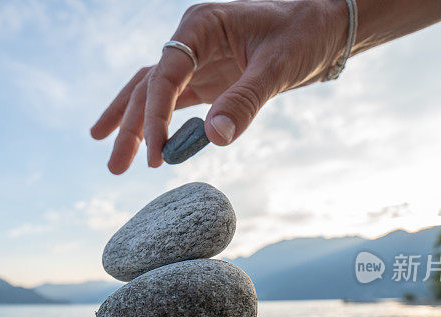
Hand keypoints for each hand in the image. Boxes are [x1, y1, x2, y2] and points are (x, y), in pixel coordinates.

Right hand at [91, 0, 347, 173]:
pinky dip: (156, 124)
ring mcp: (196, 60)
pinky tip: (143, 146)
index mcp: (202, 25)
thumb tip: (214, 139)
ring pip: (152, 94)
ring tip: (115, 164)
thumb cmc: (304, 34)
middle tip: (116, 167)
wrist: (325, 26)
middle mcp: (191, 40)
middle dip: (130, 127)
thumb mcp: (278, 67)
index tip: (157, 152)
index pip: (166, 74)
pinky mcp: (207, 79)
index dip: (156, 115)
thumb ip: (245, 101)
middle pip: (148, 85)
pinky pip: (173, 103)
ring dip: (133, 128)